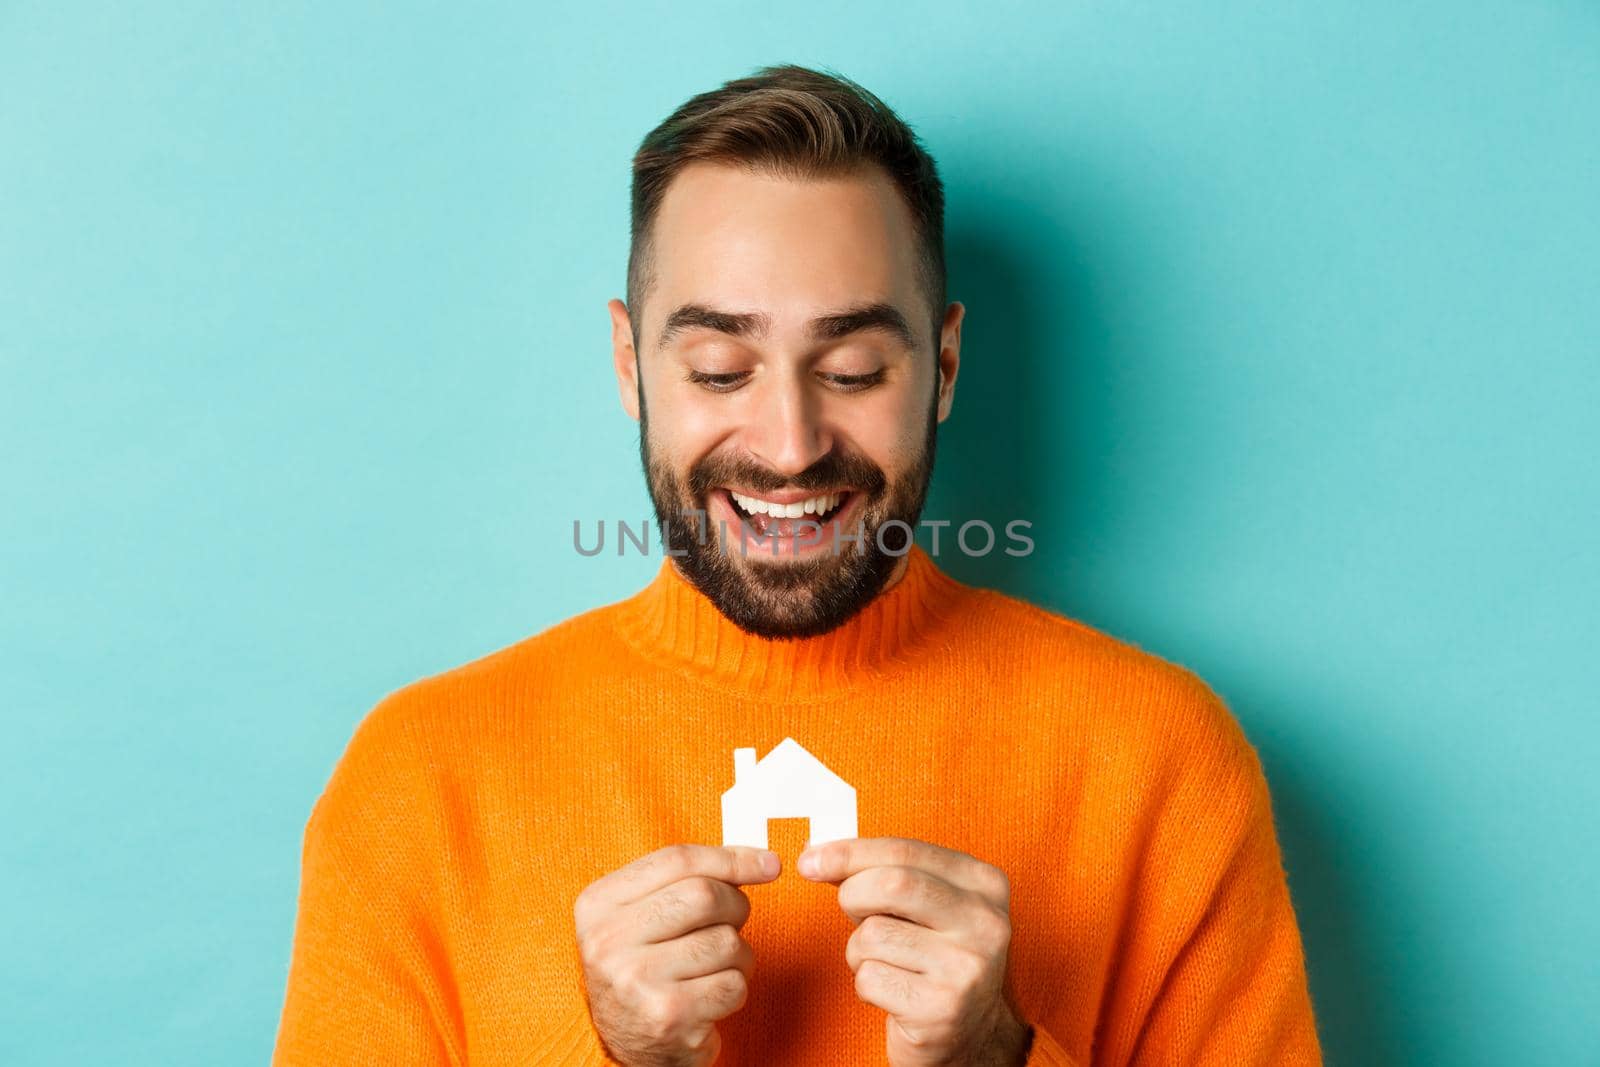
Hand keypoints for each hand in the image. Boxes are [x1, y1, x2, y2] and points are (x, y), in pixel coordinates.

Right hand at [574, 844, 780, 1065]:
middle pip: (704, 895)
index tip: (768, 864)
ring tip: (713, 968)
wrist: (627, 1045)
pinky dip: (734, 988)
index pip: (676, 860)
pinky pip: (733, 984)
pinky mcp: (669, 1017)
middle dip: (735, 907)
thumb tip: (760, 861)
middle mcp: (608, 941)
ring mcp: (637, 981)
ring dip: (737, 955)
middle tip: (731, 923)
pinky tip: (709, 997)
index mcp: (598, 905)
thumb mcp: (643, 916)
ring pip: (726, 941)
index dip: (730, 858)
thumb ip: (687, 879)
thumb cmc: (646, 969)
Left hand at [798, 837, 1031, 1066]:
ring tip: (887, 964)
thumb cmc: (933, 958)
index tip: (810, 859)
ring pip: (873, 934)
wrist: (970, 1034)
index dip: (849, 853)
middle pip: (891, 885)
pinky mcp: (942, 1008)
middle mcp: (985, 922)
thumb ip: (882, 872)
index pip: (906, 851)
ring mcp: (967, 967)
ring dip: (860, 951)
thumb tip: (818, 854)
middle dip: (853, 895)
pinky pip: (870, 978)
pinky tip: (893, 993)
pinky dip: (865, 985)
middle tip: (851, 912)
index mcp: (984, 884)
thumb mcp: (924, 905)